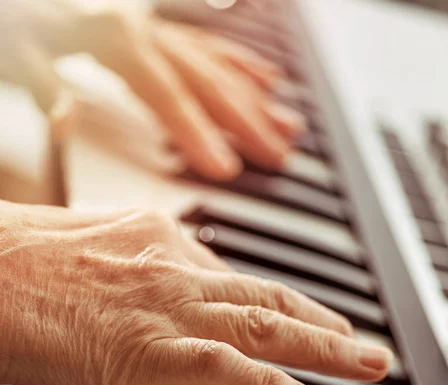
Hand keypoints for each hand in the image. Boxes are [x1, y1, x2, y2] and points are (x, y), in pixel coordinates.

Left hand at [0, 1, 303, 179]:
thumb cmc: (20, 18)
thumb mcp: (17, 49)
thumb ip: (42, 84)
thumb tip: (62, 121)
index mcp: (115, 37)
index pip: (167, 94)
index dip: (198, 134)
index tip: (226, 171)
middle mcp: (147, 30)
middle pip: (207, 81)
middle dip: (246, 122)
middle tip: (278, 158)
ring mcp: (158, 30)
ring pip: (218, 64)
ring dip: (256, 99)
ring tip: (289, 127)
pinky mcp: (161, 32)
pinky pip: (209, 47)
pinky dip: (241, 65)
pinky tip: (267, 81)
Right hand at [0, 201, 392, 384]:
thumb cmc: (20, 264)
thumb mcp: (96, 250)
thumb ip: (140, 269)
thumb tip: (161, 293)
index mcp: (160, 243)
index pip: (238, 278)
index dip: (282, 304)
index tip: (311, 321)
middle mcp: (174, 269)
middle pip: (267, 298)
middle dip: (323, 322)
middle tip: (362, 343)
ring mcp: (166, 306)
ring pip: (264, 327)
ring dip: (323, 349)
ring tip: (366, 366)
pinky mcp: (147, 347)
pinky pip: (224, 367)